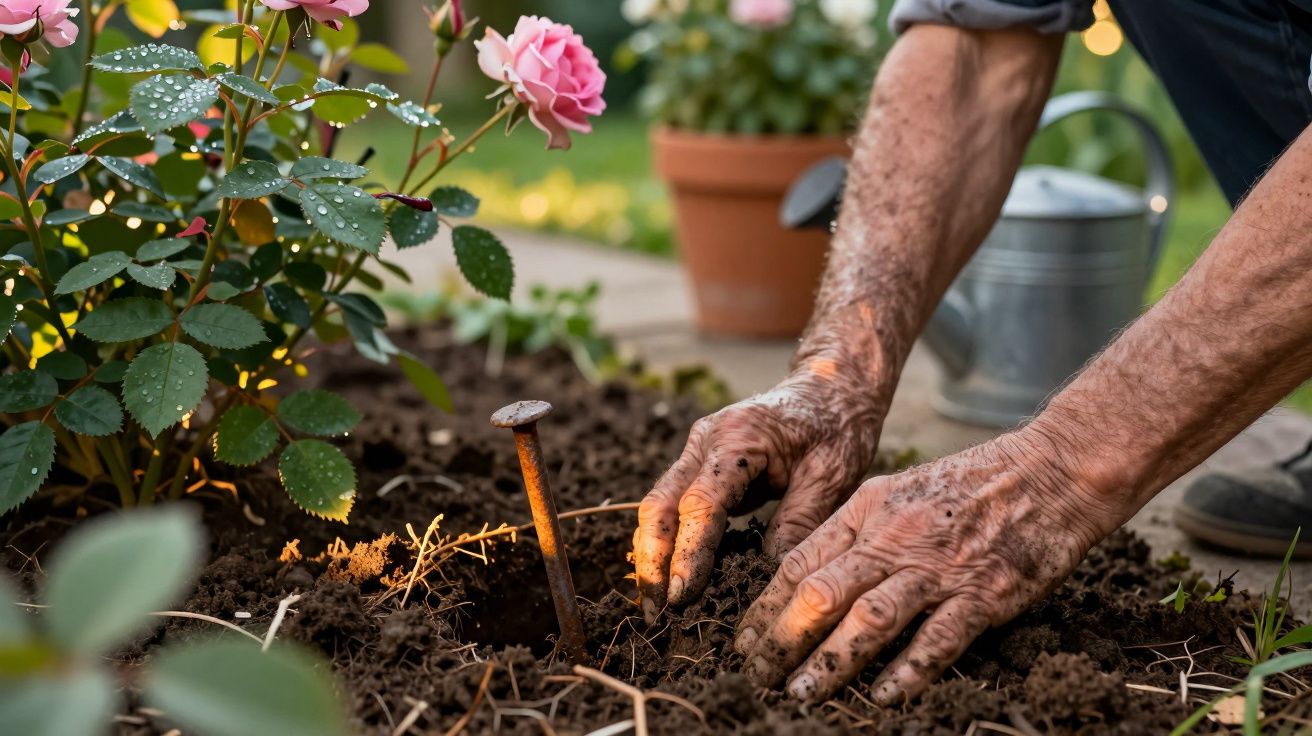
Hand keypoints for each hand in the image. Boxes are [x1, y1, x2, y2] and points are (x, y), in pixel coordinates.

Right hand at [634, 369, 882, 617]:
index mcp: (737, 438)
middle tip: (657, 611)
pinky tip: (672, 578)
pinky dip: (668, 541)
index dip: (688, 552)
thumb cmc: (836, 426)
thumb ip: (799, 521)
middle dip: (653, 560)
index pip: (700, 503)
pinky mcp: (700, 466)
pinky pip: (674, 506)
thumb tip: (769, 576)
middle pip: (661, 504)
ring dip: (653, 554)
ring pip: (659, 506)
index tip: (682, 596)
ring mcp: (697, 452)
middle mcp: (705, 441)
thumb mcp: (831, 475)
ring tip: (658, 606)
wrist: (830, 388)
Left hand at [734, 431, 1115, 704]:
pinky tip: (882, 698)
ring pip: (869, 619)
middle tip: (756, 675)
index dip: (766, 606)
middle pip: (821, 593)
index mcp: (868, 510)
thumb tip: (805, 573)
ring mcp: (937, 567)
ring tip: (801, 693)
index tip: (745, 640)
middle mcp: (894, 538)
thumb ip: (855, 529)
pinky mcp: (983, 593)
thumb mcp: (899, 490)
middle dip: (782, 639)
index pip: (800, 563)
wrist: (1050, 471)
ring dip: (830, 661)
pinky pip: (937, 639)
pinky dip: (907, 671)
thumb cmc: (971, 484)